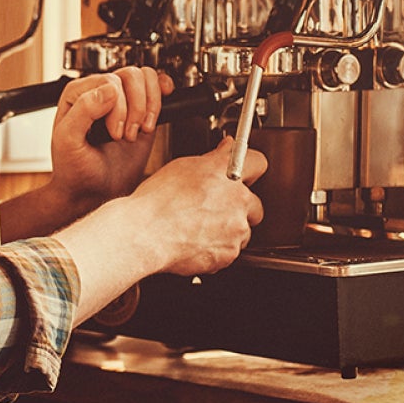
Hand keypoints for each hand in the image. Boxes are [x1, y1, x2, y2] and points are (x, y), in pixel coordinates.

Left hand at [48, 68, 172, 210]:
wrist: (93, 192)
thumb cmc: (75, 169)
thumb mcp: (68, 141)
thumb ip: (83, 110)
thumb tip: (109, 90)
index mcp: (78, 94)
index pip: (108, 81)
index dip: (116, 107)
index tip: (114, 133)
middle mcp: (101, 93)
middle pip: (130, 76)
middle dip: (135, 108)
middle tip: (126, 135)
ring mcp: (123, 101)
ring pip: (145, 77)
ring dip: (149, 106)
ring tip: (140, 130)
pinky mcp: (141, 111)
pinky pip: (157, 86)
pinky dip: (162, 93)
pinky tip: (157, 110)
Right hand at [129, 136, 267, 276]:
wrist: (144, 234)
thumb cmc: (157, 202)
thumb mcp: (183, 167)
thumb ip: (213, 158)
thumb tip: (226, 148)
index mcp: (228, 173)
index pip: (258, 163)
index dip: (250, 168)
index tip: (245, 173)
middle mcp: (238, 200)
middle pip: (254, 204)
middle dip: (239, 207)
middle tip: (215, 208)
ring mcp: (236, 229)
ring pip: (243, 230)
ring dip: (229, 230)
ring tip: (201, 227)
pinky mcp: (229, 253)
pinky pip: (230, 251)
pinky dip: (218, 249)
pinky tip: (197, 240)